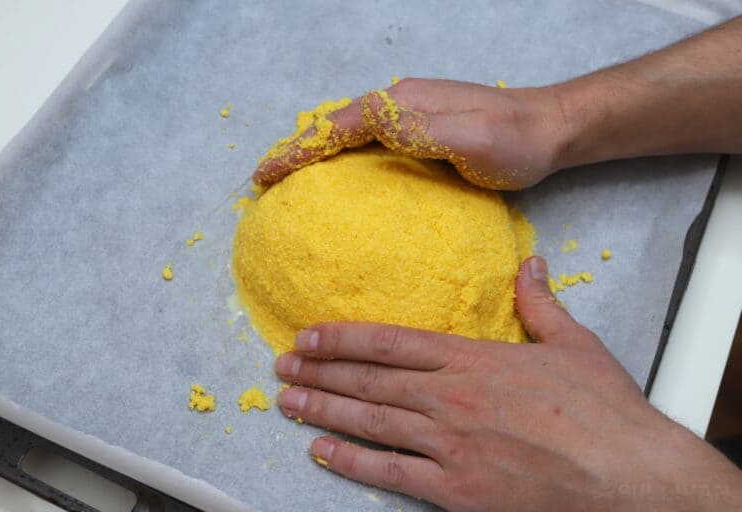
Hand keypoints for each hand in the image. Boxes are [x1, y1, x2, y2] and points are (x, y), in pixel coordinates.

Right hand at [253, 79, 567, 189]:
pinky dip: (343, 158)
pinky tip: (342, 180)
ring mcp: (411, 118)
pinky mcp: (422, 134)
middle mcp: (400, 106)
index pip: (337, 126)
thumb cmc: (512, 141)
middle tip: (268, 179)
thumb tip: (369, 117)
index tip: (265, 174)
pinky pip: (370, 144)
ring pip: (350, 134)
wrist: (549, 129)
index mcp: (402, 105)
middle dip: (299, 149)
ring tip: (291, 180)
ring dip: (317, 153)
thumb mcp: (469, 136)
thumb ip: (421, 128)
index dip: (299, 150)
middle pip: (336, 125)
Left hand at [274, 256, 741, 510]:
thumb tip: (531, 266)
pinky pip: (391, 472)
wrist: (630, 476)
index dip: (344, 338)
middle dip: (320, 372)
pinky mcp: (456, 489)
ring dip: (323, 410)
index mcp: (474, 360)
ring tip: (288, 403)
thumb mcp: (575, 346)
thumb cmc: (604, 413)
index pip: (391, 343)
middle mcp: (451, 398)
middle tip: (282, 367)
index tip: (309, 336)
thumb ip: (540, 304)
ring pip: (370, 422)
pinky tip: (322, 451)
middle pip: (369, 381)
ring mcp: (449, 444)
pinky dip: (351, 461)